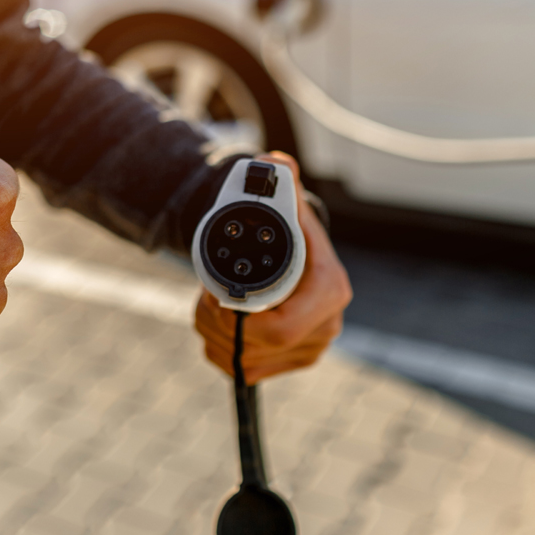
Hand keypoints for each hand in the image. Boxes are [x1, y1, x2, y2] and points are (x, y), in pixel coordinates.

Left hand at [195, 152, 351, 382]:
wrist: (292, 256)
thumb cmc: (285, 229)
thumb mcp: (282, 204)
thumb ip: (278, 181)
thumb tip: (274, 163)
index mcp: (330, 291)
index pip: (280, 328)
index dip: (238, 319)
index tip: (213, 297)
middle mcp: (325, 327)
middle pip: (256, 348)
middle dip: (219, 325)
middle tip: (204, 299)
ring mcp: (307, 350)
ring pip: (242, 361)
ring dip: (214, 334)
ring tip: (212, 305)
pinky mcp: (287, 365)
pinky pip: (241, 371)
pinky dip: (220, 349)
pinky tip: (221, 325)